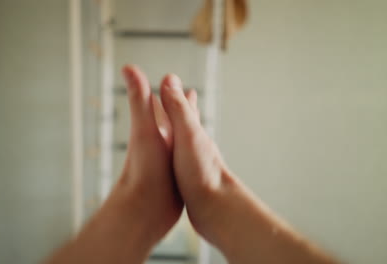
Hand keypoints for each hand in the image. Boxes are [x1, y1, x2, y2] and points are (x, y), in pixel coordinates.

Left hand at [46, 65, 183, 263]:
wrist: (144, 212)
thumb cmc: (143, 170)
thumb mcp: (144, 130)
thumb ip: (139, 99)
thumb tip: (128, 66)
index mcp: (154, 132)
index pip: (161, 106)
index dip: (168, 92)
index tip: (174, 78)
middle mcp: (161, 146)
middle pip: (173, 122)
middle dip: (181, 110)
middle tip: (190, 96)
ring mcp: (170, 164)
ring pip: (181, 142)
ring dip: (188, 131)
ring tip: (196, 125)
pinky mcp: (178, 181)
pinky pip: (187, 162)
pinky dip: (192, 154)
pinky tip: (196, 158)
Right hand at [159, 74, 235, 244]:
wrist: (217, 210)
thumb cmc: (202, 173)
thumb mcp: (186, 135)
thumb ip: (178, 109)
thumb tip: (169, 78)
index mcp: (194, 133)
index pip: (184, 107)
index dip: (175, 93)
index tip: (168, 79)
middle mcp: (196, 147)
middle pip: (186, 123)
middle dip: (179, 110)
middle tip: (174, 98)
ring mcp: (194, 166)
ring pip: (183, 144)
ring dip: (176, 133)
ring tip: (171, 129)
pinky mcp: (190, 184)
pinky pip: (179, 165)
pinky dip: (173, 157)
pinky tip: (173, 165)